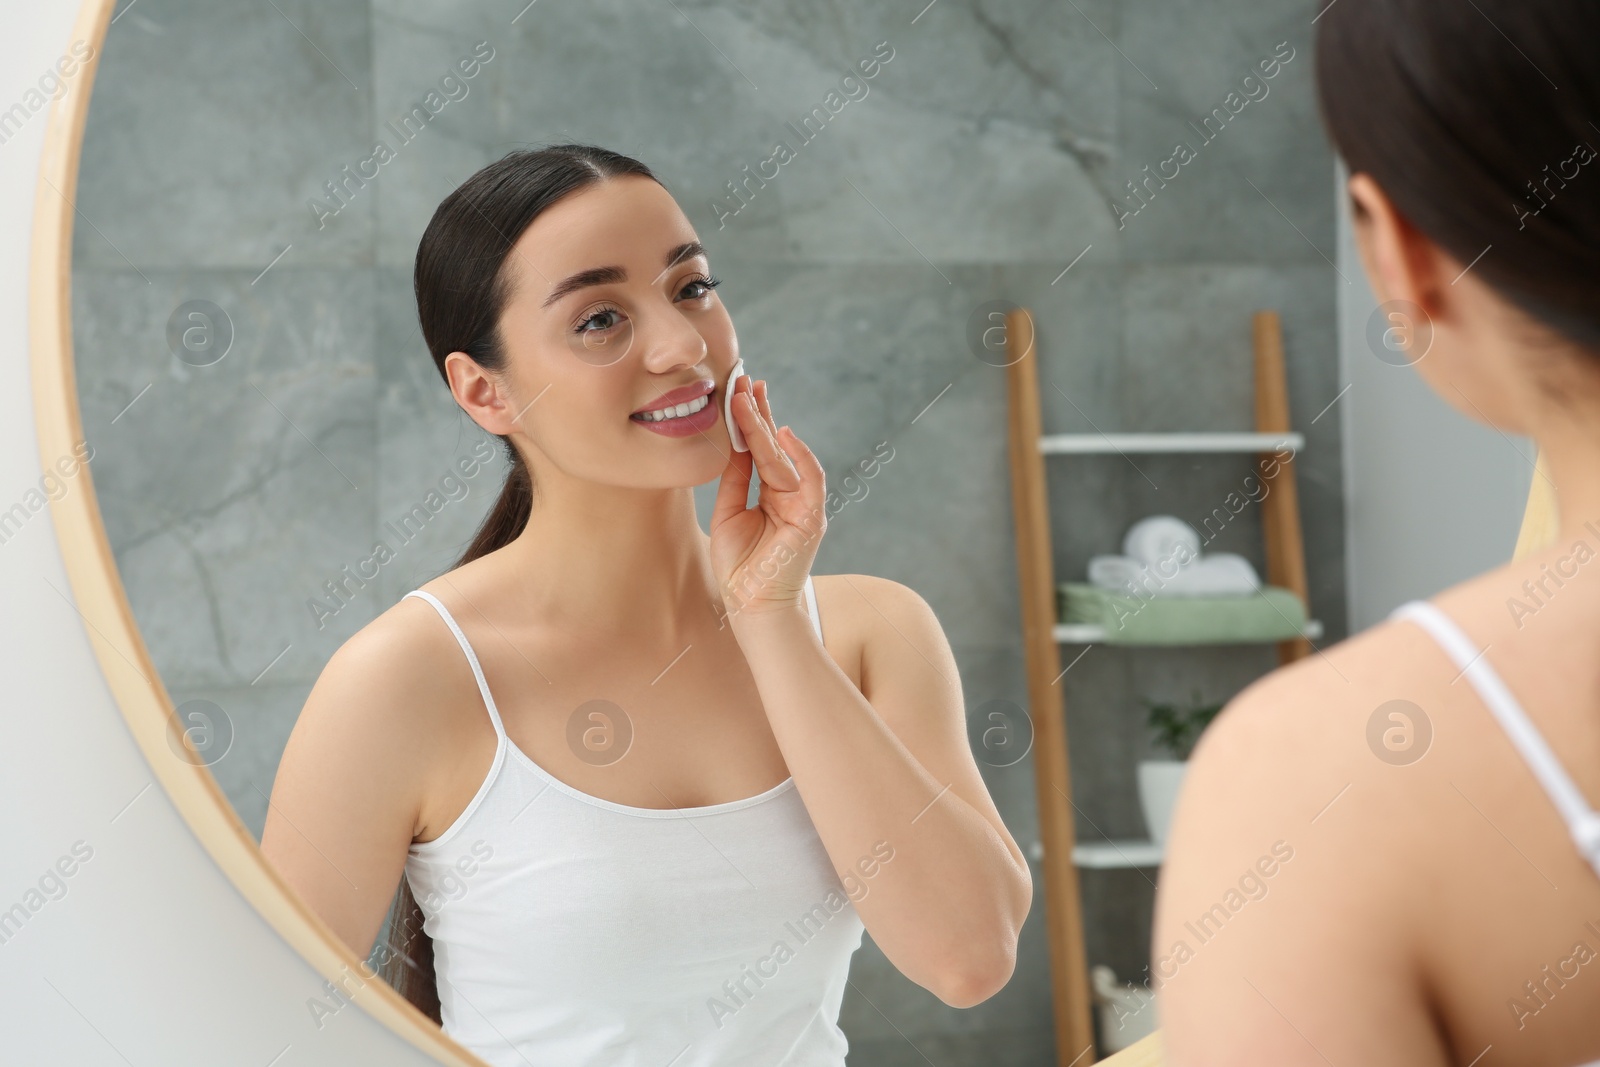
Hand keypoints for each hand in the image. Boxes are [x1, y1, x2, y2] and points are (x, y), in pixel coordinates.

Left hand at [709, 376, 826, 620]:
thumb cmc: (739, 566)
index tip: (738, 391)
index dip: (749, 421)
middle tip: (744, 380)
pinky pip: (810, 481)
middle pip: (773, 446)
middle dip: (758, 412)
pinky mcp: (812, 519)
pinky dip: (799, 456)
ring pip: (783, 458)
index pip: (760, 450)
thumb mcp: (727, 512)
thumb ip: (735, 478)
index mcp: (771, 494)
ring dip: (766, 426)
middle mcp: (790, 495)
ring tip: (749, 396)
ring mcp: (803, 505)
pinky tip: (783, 432)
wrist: (751, 605)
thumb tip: (735, 442)